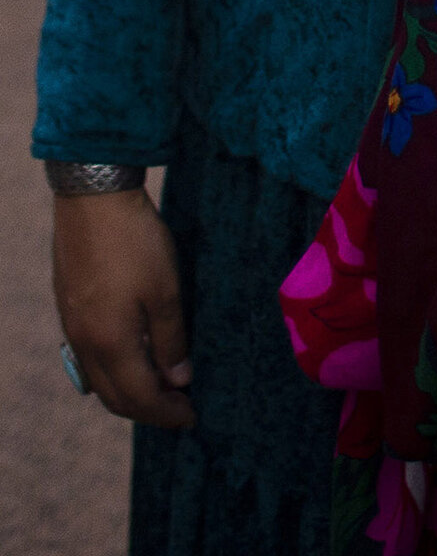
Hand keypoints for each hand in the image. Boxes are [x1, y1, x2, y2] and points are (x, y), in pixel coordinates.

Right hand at [52, 187, 194, 428]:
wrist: (92, 197)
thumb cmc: (134, 241)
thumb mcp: (165, 289)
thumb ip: (170, 339)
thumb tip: (177, 378)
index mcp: (110, 343)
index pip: (140, 398)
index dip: (167, 412)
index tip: (191, 416)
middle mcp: (84, 342)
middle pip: (114, 397)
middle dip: (147, 410)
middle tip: (178, 406)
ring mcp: (71, 325)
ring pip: (98, 379)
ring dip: (128, 391)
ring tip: (159, 384)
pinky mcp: (68, 306)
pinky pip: (88, 357)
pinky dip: (112, 368)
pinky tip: (132, 355)